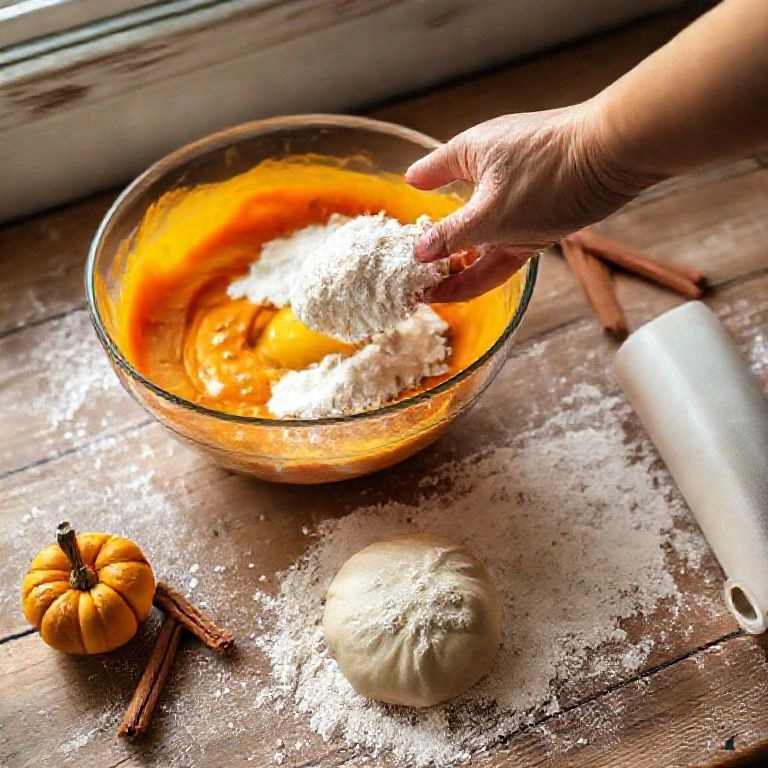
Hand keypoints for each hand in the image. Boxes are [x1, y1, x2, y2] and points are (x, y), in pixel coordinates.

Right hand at [406, 102, 654, 301]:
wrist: (615, 156)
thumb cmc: (546, 173)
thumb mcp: (489, 213)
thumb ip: (450, 236)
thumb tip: (417, 254)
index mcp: (469, 155)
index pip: (430, 173)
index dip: (415, 195)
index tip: (401, 215)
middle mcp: (490, 173)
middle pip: (454, 213)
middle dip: (433, 248)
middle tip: (410, 278)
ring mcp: (516, 197)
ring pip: (478, 237)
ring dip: (457, 265)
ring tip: (431, 294)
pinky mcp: (539, 217)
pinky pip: (502, 247)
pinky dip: (484, 266)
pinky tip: (466, 284)